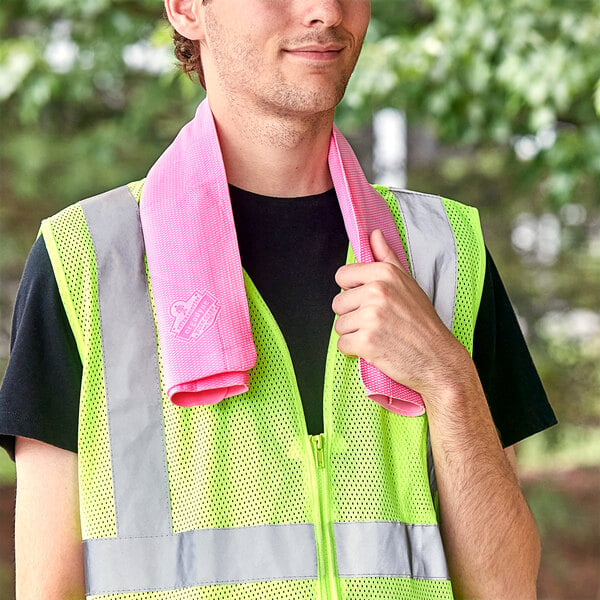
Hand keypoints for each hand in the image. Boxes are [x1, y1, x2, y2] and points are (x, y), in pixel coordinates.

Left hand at [332, 229, 468, 399]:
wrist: (438, 359)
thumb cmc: (423, 323)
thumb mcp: (408, 283)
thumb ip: (386, 257)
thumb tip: (374, 234)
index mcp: (385, 273)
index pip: (342, 276)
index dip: (352, 291)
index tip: (369, 301)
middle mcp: (377, 291)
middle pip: (338, 302)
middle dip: (353, 315)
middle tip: (379, 323)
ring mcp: (371, 316)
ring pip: (339, 325)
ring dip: (355, 334)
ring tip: (380, 335)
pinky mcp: (366, 341)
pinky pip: (342, 344)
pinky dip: (355, 350)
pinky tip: (376, 348)